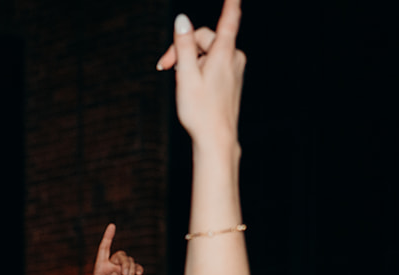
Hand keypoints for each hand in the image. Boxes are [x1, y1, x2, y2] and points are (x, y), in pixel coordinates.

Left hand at [88, 224, 143, 274]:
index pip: (104, 248)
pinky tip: (139, 273)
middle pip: (121, 255)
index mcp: (100, 266)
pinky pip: (135, 267)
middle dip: (125, 263)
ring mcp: (120, 270)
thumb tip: (114, 273)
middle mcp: (111, 265)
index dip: (108, 237)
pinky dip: (138, 269)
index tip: (112, 225)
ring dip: (131, 268)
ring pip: (129, 261)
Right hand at [156, 0, 245, 152]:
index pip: (229, 19)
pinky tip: (191, 85)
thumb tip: (181, 20)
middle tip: (164, 67)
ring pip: (208, 51)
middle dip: (184, 48)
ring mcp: (234, 67)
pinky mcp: (232, 77)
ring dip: (190, 60)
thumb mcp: (186, 76)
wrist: (217, 137)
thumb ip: (184, 46)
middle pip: (205, 38)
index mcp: (223, 54)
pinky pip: (214, 63)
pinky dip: (199, 68)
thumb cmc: (200, 110)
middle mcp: (233, 56)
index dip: (231, 3)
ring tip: (178, 80)